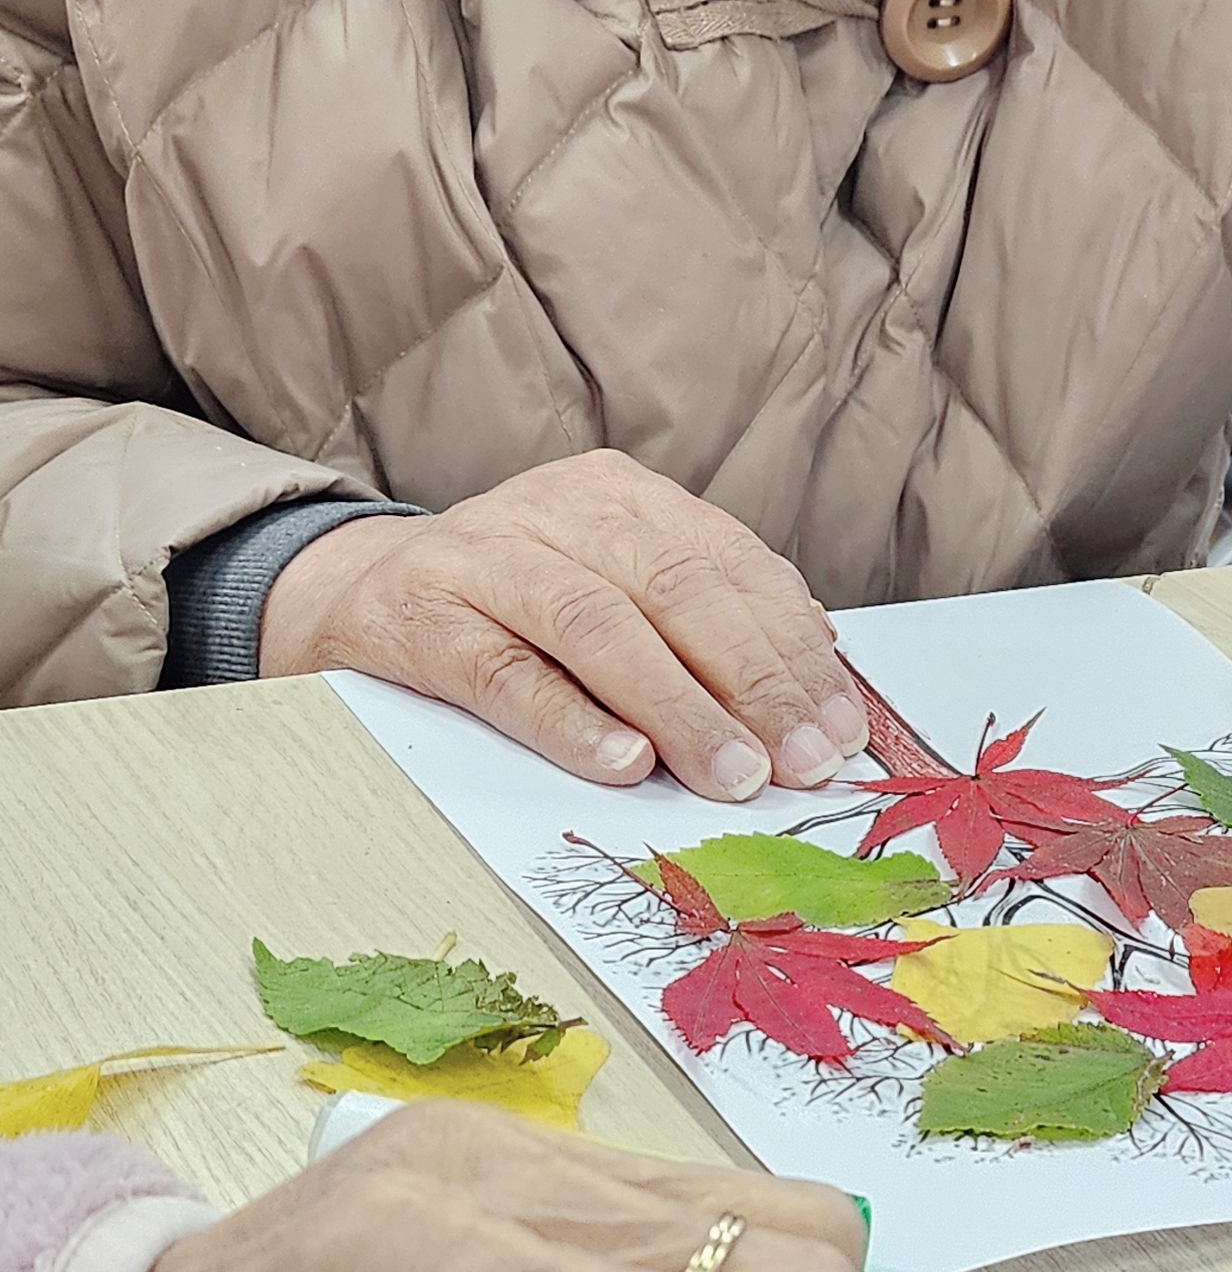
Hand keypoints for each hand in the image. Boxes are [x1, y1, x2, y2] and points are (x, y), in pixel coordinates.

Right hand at [259, 449, 865, 799]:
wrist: (351, 597)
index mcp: (620, 496)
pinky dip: (569, 721)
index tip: (839, 729)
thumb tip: (818, 677)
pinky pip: (504, 672)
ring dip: (678, 708)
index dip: (793, 650)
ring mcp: (482, 558)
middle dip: (753, 682)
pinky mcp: (419, 617)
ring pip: (599, 625)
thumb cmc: (509, 611)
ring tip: (732, 776)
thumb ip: (703, 625)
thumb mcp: (611, 592)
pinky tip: (622, 765)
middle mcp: (555, 510)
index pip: (730, 566)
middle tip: (799, 764)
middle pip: (677, 589)